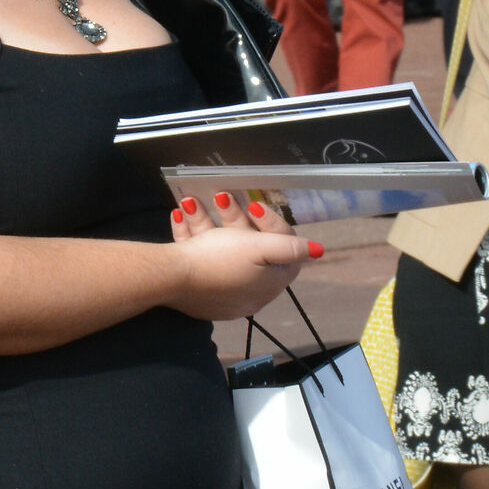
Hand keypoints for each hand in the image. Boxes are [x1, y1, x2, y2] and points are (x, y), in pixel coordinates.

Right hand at [166, 191, 320, 320]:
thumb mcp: (261, 249)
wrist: (170, 278)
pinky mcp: (196, 290)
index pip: (282, 252)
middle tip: (222, 197)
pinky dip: (191, 234)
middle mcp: (245, 292)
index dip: (273, 224)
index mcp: (267, 284)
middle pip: (249, 247)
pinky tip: (181, 215)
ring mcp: (219, 292)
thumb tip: (318, 250)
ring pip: (218, 247)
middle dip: (234, 217)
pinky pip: (198, 256)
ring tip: (193, 202)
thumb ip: (290, 247)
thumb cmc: (219, 260)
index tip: (255, 206)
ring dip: (207, 220)